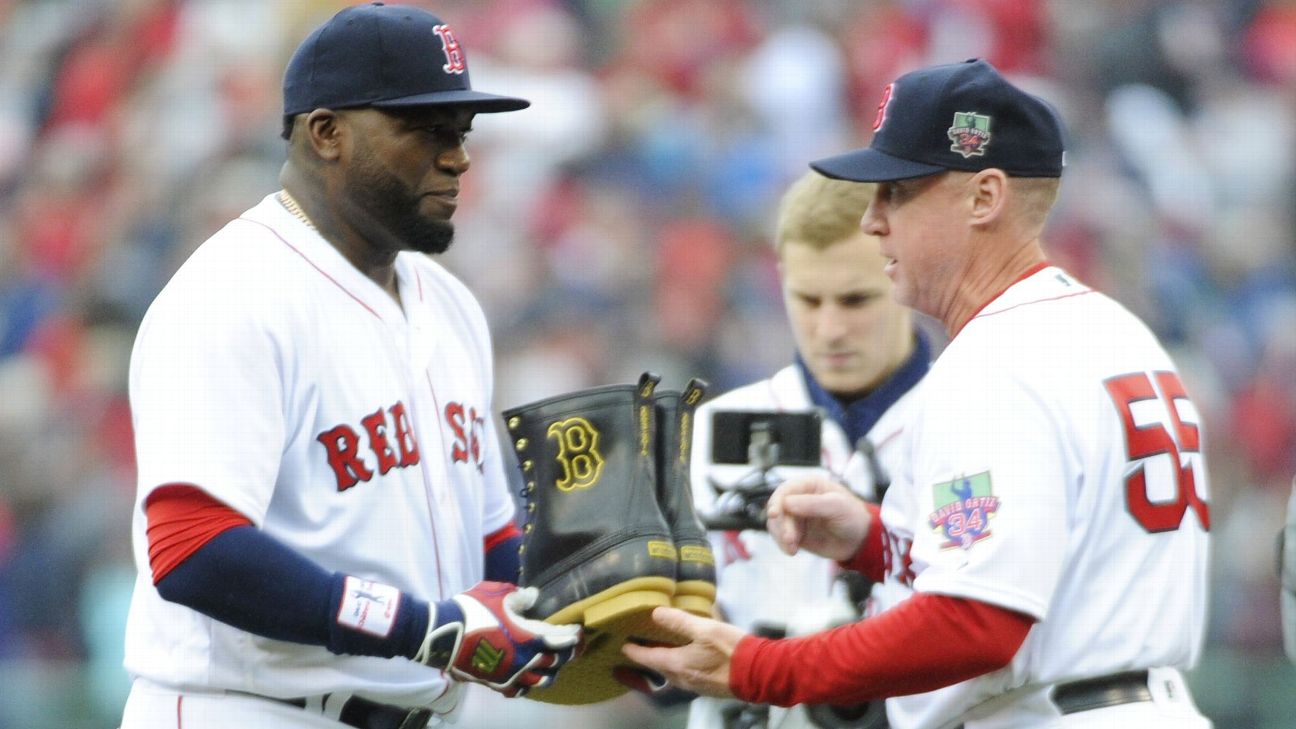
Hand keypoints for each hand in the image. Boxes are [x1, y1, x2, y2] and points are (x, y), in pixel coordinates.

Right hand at [415, 581, 581, 696]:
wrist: (442, 634)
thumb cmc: (471, 610)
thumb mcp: (498, 594)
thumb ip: (520, 596)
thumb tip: (534, 595)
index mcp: (528, 638)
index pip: (560, 641)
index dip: (573, 637)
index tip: (579, 632)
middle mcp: (524, 661)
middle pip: (556, 663)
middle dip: (567, 654)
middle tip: (572, 646)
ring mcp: (510, 676)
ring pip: (541, 681)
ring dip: (550, 672)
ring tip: (552, 663)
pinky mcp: (495, 684)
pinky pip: (520, 690)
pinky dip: (528, 684)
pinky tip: (527, 677)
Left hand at [620, 606, 745, 697]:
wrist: (759, 673)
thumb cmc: (731, 650)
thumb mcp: (705, 628)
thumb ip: (679, 621)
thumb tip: (656, 613)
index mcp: (678, 664)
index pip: (648, 658)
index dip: (635, 651)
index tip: (624, 647)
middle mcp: (683, 679)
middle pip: (659, 668)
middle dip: (648, 658)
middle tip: (641, 647)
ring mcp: (696, 686)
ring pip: (673, 674)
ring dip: (664, 663)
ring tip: (661, 651)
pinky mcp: (709, 688)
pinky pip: (686, 677)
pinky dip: (679, 667)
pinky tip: (686, 658)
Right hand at [765, 475, 871, 560]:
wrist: (860, 541)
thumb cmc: (852, 517)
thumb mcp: (836, 506)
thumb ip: (812, 504)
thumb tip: (786, 503)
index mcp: (808, 486)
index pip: (785, 491)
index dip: (777, 501)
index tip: (775, 514)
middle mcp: (799, 499)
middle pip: (778, 509)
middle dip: (781, 525)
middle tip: (790, 540)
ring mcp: (796, 517)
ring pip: (776, 524)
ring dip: (780, 536)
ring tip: (792, 549)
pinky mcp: (796, 533)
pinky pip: (781, 537)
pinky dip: (783, 544)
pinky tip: (792, 551)